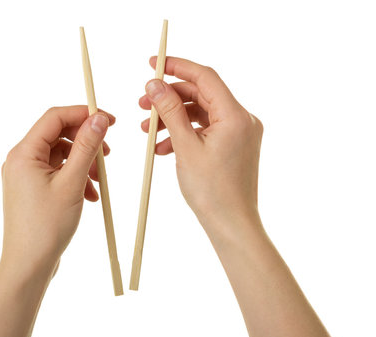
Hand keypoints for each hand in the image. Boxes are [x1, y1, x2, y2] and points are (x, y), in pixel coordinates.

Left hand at [1, 106, 113, 274]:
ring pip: (62, 155)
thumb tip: (99, 119)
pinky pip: (59, 173)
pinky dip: (77, 178)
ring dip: (84, 164)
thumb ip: (86, 147)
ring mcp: (27, 176)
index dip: (83, 113)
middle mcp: (22, 160)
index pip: (55, 117)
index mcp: (24, 153)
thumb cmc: (45, 227)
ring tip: (99, 181)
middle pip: (59, 135)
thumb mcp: (72, 182)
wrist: (29, 264)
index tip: (109, 120)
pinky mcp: (34, 189)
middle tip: (108, 154)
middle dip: (86, 143)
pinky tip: (91, 195)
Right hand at [140, 57, 262, 227]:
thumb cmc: (212, 192)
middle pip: (201, 95)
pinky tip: (163, 148)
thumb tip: (155, 85)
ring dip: (173, 119)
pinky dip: (184, 134)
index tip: (153, 64)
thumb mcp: (185, 147)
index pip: (205, 77)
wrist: (231, 224)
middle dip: (169, 99)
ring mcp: (239, 134)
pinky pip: (205, 130)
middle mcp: (242, 120)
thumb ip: (169, 112)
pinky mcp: (233, 146)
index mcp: (235, 116)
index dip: (177, 67)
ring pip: (200, 114)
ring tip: (147, 131)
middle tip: (142, 104)